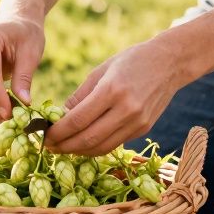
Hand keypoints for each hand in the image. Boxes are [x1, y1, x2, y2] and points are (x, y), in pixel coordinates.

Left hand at [45, 38, 185, 155]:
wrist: (170, 63)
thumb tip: (59, 117)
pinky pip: (114, 144)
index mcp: (112, 90)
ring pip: (101, 147)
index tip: (44, 135)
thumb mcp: (101, 70)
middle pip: (88, 138)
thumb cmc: (131, 61)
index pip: (78, 120)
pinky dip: (96, 148)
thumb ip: (80, 96)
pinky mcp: (144, 129)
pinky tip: (83, 144)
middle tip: (49, 147)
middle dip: (65, 146)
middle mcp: (126, 109)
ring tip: (63, 148)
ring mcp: (137, 122)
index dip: (58, 132)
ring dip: (79, 151)